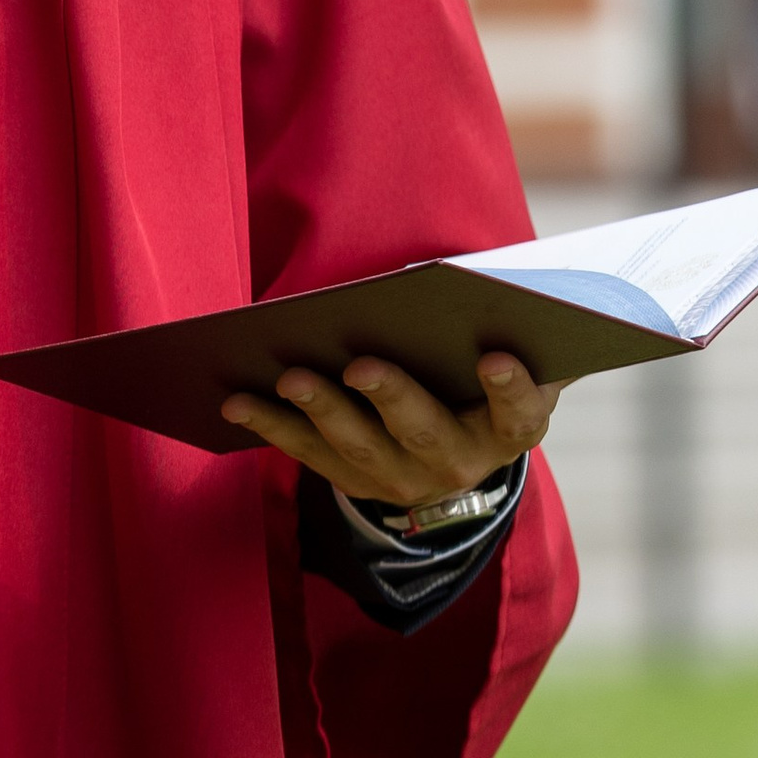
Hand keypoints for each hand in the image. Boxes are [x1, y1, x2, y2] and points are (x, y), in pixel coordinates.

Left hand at [219, 350, 554, 510]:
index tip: (495, 356)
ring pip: (360, 449)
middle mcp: (460, 464)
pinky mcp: (357, 484)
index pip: (520, 412)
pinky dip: (273, 426)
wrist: (459, 441)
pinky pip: (311, 455)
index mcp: (508, 427)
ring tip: (289, 376)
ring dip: (321, 411)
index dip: (511, 388)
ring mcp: (406, 481)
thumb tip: (474, 273)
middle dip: (392, 397)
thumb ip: (500, 322)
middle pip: (425, 433)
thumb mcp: (505, 349)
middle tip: (360, 365)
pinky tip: (237, 400)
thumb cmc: (477, 368)